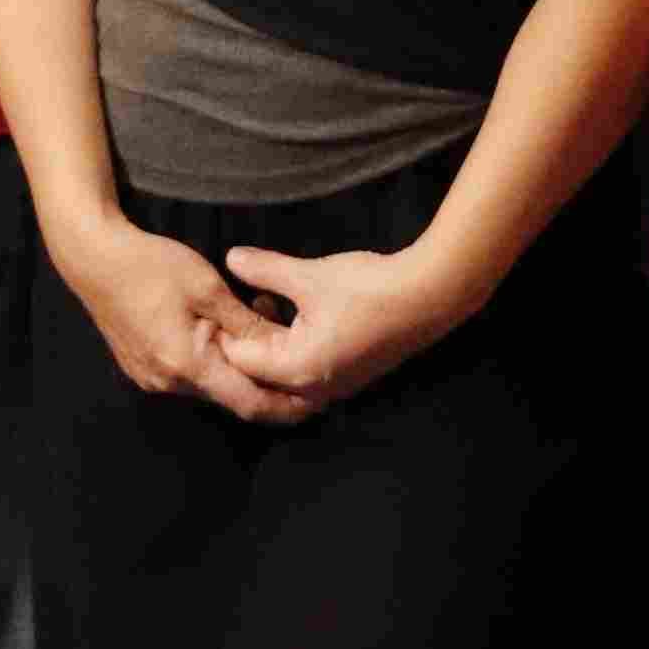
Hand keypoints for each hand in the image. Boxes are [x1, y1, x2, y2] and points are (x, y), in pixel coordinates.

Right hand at [48, 218, 305, 425]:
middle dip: (264, 385)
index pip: (248, 404)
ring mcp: (151, 378)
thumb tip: (282, 345)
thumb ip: (245, 323)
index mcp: (187, 365)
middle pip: (229, 397)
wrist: (92, 258)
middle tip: (299, 370)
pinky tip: (224, 337)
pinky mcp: (141, 368)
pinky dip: (212, 364)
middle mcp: (168, 382)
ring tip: (262, 338)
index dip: (285, 408)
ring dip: (237, 370)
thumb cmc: (151, 265)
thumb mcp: (208, 287)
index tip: (315, 403)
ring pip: (209, 386)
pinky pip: (187, 376)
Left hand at [207, 242, 466, 416]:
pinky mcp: (350, 376)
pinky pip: (307, 373)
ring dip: (271, 345)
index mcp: (296, 369)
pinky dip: (293, 349)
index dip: (226, 330)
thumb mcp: (309, 275)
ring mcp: (335, 387)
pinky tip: (296, 316)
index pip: (239, 360)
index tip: (218, 301)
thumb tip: (231, 258)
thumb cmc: (369, 287)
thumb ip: (265, 270)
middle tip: (240, 301)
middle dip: (247, 340)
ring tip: (268, 304)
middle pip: (259, 374)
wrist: (431, 295)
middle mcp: (313, 389)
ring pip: (283, 375)